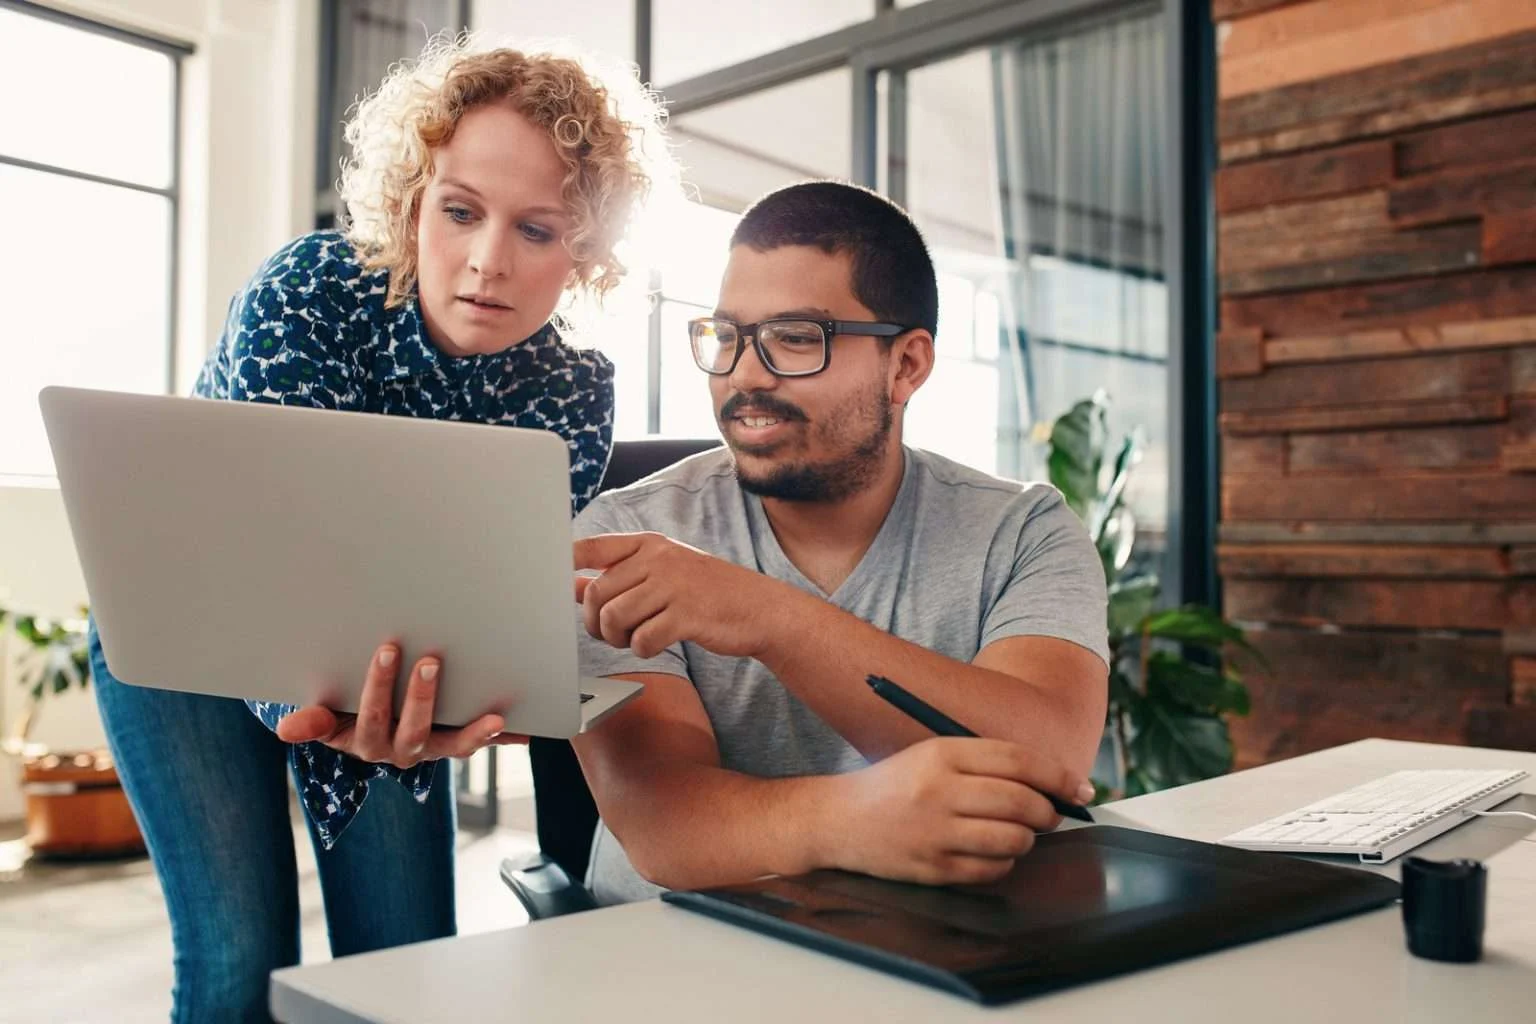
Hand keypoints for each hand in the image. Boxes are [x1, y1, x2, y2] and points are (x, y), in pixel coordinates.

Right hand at [275, 644, 527, 768]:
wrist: (370, 732)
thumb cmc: (347, 712)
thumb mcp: (328, 717)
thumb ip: (314, 720)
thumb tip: (285, 728)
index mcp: (366, 742)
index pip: (371, 714)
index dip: (378, 686)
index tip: (388, 649)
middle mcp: (401, 751)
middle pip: (413, 729)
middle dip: (421, 696)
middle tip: (431, 661)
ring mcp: (433, 749)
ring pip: (454, 746)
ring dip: (475, 733)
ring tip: (496, 718)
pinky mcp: (456, 744)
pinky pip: (482, 743)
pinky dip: (505, 737)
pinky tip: (527, 730)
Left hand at [574, 533, 793, 659]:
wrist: (758, 608)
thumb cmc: (705, 592)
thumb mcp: (662, 574)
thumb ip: (618, 577)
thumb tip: (571, 585)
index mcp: (649, 545)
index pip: (594, 547)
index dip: (565, 562)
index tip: (551, 579)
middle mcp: (659, 559)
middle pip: (597, 592)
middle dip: (593, 621)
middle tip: (607, 633)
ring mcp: (674, 585)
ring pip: (615, 617)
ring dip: (616, 638)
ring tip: (632, 639)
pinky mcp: (687, 616)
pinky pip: (643, 639)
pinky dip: (642, 649)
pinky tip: (654, 645)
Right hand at [825, 737, 1093, 885]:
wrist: (839, 819)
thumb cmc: (897, 785)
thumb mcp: (934, 755)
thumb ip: (988, 764)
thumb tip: (1052, 784)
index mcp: (943, 754)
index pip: (1019, 761)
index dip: (1058, 776)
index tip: (1080, 788)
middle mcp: (939, 791)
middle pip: (1022, 802)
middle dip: (1049, 812)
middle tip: (1050, 814)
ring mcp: (936, 833)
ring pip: (1013, 840)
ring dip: (1026, 839)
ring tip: (1016, 832)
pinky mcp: (933, 868)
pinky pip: (992, 870)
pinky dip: (1003, 863)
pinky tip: (989, 852)